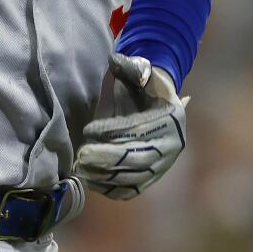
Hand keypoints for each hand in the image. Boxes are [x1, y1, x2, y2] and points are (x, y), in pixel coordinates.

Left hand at [73, 53, 188, 200]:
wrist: (162, 109)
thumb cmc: (147, 90)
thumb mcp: (143, 74)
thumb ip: (132, 67)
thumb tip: (116, 61)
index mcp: (171, 118)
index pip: (140, 129)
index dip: (113, 131)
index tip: (88, 129)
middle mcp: (171, 146)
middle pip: (137, 157)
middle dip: (106, 158)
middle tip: (81, 154)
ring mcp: (163, 166)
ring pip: (133, 177)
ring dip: (104, 176)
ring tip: (81, 168)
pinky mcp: (152, 179)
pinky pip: (132, 190)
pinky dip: (111, 190)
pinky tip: (91, 182)